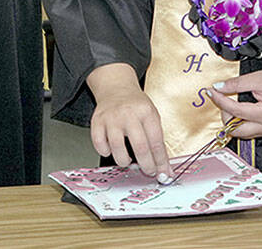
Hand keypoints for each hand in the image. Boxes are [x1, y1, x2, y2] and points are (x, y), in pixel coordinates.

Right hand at [86, 63, 172, 179]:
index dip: (160, 161)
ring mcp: (111, 118)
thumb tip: (165, 168)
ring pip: (117, 148)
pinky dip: (105, 151)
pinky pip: (99, 144)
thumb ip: (158, 142)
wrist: (116, 89)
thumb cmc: (136, 106)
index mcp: (146, 112)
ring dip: (124, 161)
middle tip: (148, 171)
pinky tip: (112, 149)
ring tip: (128, 160)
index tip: (163, 172)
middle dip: (146, 165)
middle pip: (140, 147)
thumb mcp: (152, 117)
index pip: (156, 142)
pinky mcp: (97, 122)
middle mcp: (128, 114)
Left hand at [205, 38, 261, 138]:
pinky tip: (238, 108)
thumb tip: (218, 88)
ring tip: (231, 102)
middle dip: (225, 115)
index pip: (234, 110)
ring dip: (231, 120)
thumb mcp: (256, 78)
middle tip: (222, 99)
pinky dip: (239, 121)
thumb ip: (236, 84)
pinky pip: (247, 130)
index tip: (212, 91)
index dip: (220, 100)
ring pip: (240, 133)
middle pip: (235, 130)